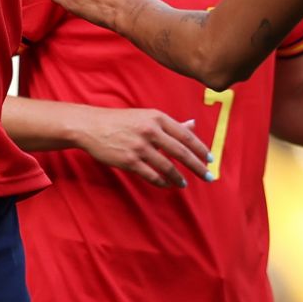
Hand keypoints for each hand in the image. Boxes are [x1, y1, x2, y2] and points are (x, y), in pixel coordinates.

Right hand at [74, 106, 213, 187]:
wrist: (92, 126)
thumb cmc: (121, 121)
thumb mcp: (146, 117)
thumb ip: (170, 124)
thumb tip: (193, 125)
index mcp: (157, 118)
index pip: (186, 135)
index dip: (200, 149)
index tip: (211, 159)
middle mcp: (150, 131)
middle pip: (181, 152)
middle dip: (198, 166)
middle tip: (209, 176)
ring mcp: (139, 147)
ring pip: (167, 167)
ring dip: (179, 178)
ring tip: (184, 184)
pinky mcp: (129, 161)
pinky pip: (151, 175)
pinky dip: (161, 182)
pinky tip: (167, 184)